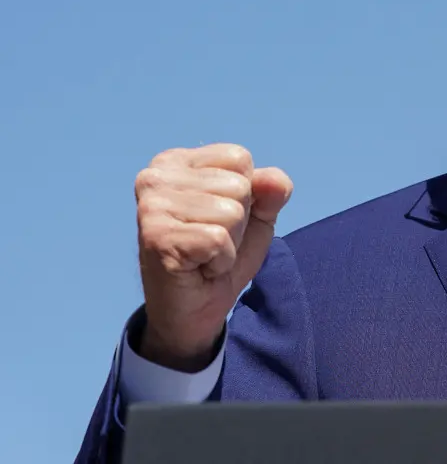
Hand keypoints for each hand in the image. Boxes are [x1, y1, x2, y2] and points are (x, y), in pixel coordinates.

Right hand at [134, 144, 293, 370]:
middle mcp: (155, 177)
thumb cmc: (221, 253)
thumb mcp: (257, 214)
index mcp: (176, 161)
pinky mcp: (156, 238)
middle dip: (238, 221)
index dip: (247, 193)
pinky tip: (199, 267)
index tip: (219, 217)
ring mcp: (151, 207)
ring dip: (229, 242)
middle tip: (211, 241)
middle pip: (238, 185)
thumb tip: (275, 181)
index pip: (240, 157)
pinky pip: (218, 240)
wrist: (196, 309)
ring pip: (231, 212)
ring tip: (204, 253)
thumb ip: (271, 189)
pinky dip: (220, 260)